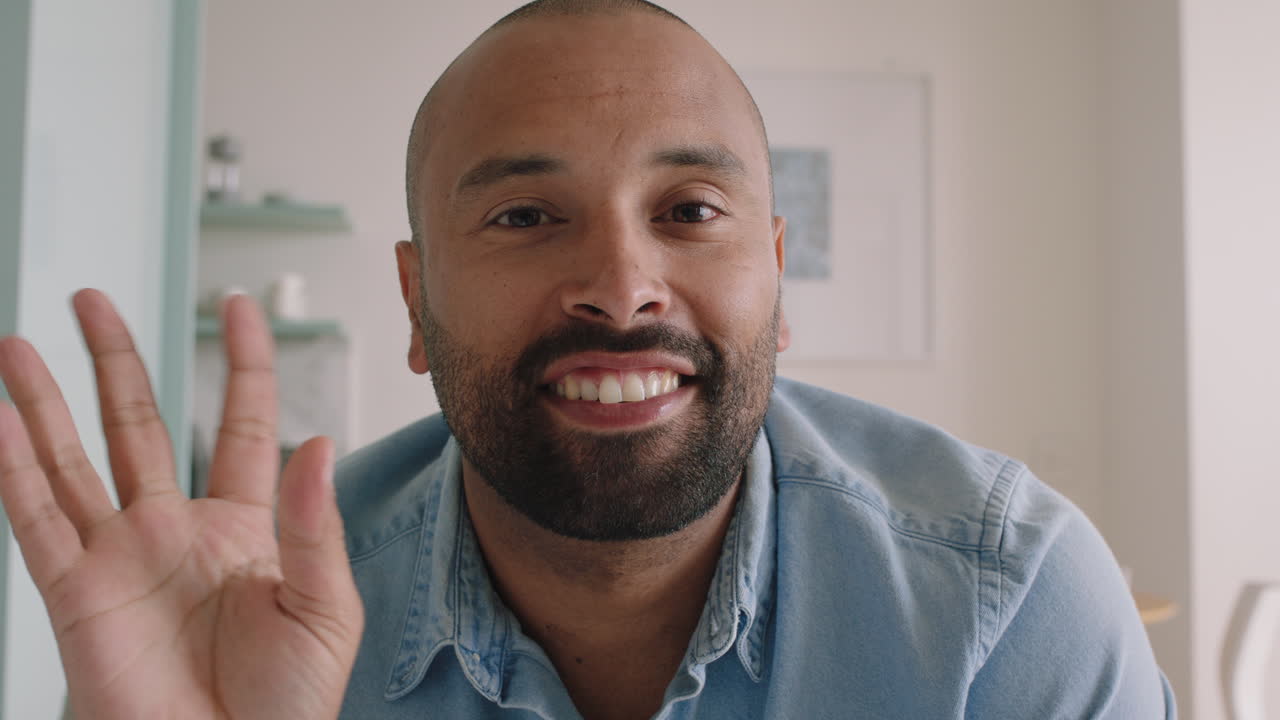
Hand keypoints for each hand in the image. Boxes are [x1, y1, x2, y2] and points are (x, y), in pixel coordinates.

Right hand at [0, 290, 363, 718]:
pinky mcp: (77, 595)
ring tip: (18, 346)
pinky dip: (11, 471)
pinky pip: (36, 522)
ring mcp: (121, 558)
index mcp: (246, 526)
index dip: (244, 363)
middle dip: (115, 360)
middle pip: (139, 423)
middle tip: (91, 301)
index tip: (238, 308)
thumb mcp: (323, 608)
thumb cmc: (288, 704)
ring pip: (74, 461)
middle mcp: (176, 530)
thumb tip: (316, 444)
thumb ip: (314, 526)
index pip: (243, 422)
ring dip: (44, 403)